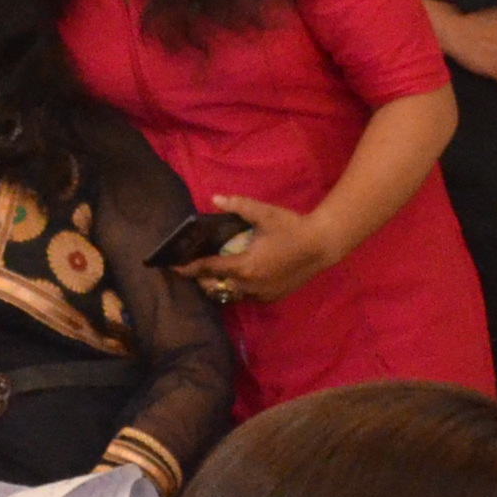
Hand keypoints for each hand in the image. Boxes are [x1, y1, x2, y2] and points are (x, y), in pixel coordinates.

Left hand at [182, 192, 340, 305]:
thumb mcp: (264, 214)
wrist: (322, 245)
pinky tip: (238, 275)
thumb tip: (214, 198)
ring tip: (213, 272)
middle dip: (202, 279)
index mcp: (244, 266)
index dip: (189, 268)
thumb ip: (238, 206)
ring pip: (230, 294)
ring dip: (219, 285)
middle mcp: (249, 285)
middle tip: (195, 266)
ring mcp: (261, 294)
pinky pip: (246, 296)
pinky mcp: (271, 297)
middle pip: (215, 287)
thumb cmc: (292, 228)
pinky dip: (236, 288)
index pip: (208, 269)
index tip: (174, 266)